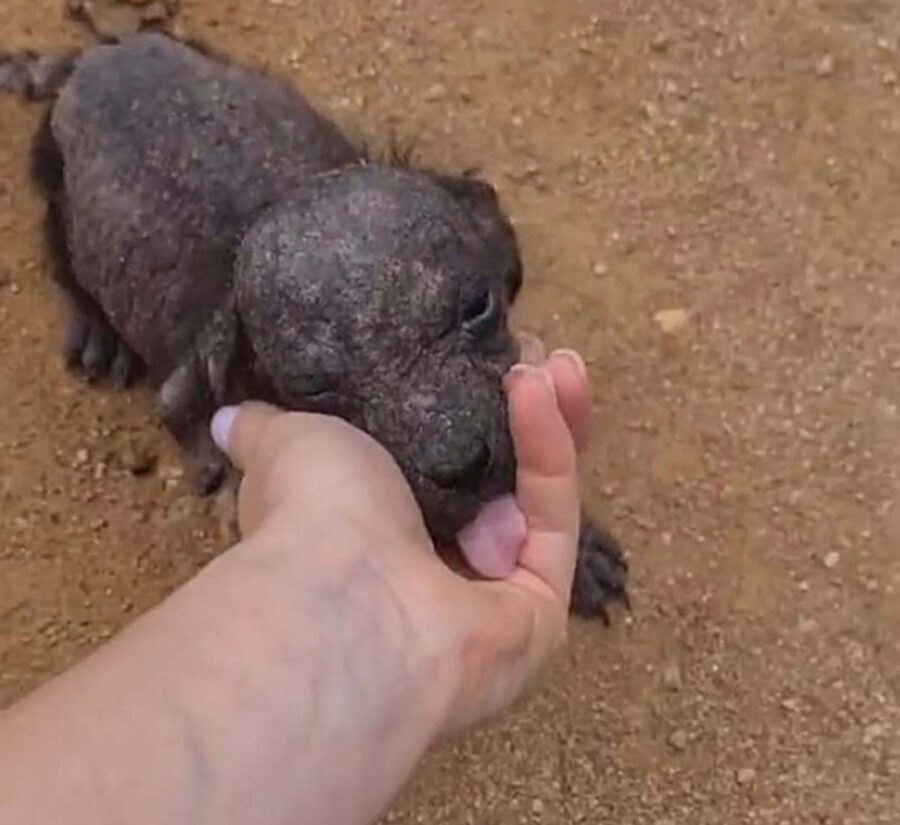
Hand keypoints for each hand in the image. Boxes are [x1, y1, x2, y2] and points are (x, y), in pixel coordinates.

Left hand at [211, 343, 591, 733]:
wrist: (340, 605)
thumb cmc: (313, 515)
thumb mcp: (291, 444)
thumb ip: (269, 428)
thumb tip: (228, 420)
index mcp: (381, 527)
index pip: (442, 460)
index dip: (466, 403)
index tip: (476, 352)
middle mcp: (438, 562)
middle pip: (502, 476)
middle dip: (520, 409)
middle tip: (529, 349)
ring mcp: (494, 591)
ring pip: (537, 496)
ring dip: (552, 420)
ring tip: (553, 359)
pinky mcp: (538, 611)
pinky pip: (552, 518)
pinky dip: (550, 449)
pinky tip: (541, 385)